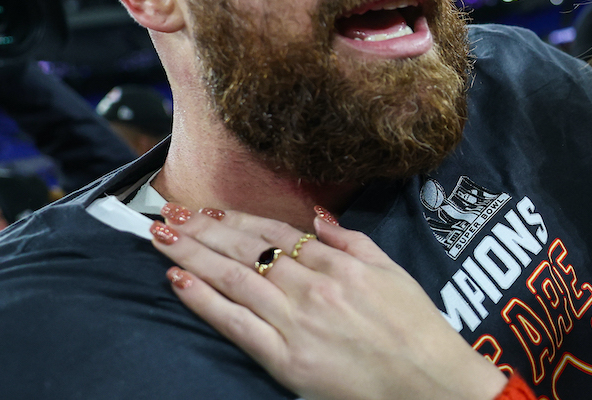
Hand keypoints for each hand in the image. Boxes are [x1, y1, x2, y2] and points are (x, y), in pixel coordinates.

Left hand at [149, 206, 508, 399]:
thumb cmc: (416, 329)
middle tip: (168, 215)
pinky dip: (205, 301)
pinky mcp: (286, 358)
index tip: (204, 209)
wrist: (429, 382)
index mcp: (339, 265)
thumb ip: (352, 241)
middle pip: (247, 249)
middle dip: (203, 230)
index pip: (274, 233)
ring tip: (162, 238)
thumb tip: (317, 216)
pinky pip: (237, 324)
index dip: (234, 219)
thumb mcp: (392, 272)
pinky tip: (179, 281)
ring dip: (194, 255)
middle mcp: (313, 287)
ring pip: (234, 279)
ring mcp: (297, 322)